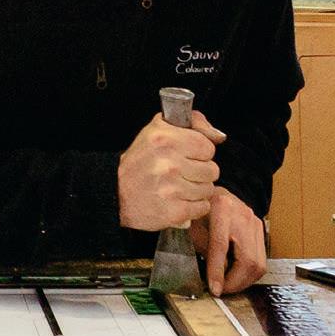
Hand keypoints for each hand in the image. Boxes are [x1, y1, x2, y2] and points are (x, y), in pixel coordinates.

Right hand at [117, 109, 223, 231]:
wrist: (115, 192)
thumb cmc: (140, 159)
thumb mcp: (159, 128)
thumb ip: (193, 123)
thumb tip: (219, 136)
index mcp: (167, 139)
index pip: (208, 147)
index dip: (200, 153)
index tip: (188, 156)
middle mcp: (169, 163)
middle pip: (212, 170)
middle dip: (201, 172)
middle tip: (184, 173)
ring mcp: (171, 189)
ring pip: (208, 190)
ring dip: (198, 190)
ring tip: (180, 187)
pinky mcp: (172, 212)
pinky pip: (201, 208)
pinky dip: (194, 207)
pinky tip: (180, 201)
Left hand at [191, 188, 266, 294]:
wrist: (216, 193)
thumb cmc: (201, 210)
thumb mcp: (193, 226)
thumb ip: (204, 250)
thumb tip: (214, 279)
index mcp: (222, 208)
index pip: (221, 246)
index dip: (217, 272)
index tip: (214, 290)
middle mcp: (243, 214)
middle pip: (247, 259)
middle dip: (234, 282)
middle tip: (220, 290)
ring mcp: (255, 221)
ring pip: (258, 264)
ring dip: (243, 281)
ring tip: (228, 285)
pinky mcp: (261, 229)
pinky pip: (260, 260)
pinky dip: (249, 273)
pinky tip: (236, 275)